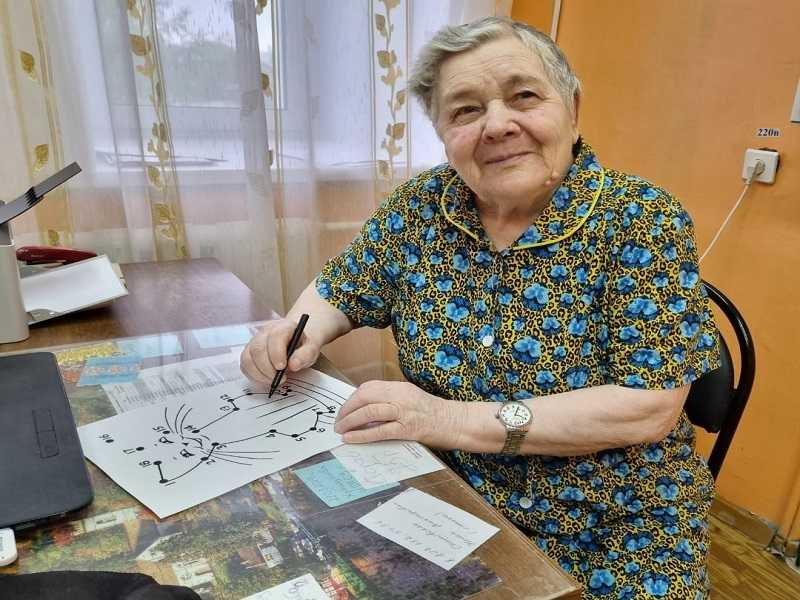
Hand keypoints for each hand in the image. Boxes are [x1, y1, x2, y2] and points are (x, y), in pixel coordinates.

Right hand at [240, 318, 320, 384]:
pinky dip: (253, 375)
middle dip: (267, 368)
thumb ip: (305, 355)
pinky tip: (265, 379)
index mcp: (283, 327)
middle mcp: (266, 332)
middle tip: (279, 378)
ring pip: (248, 357)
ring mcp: (255, 341)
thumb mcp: (311, 349)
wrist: (296, 344)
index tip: (282, 368)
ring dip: (260, 374)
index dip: (276, 353)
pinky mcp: (249, 352)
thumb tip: (293, 364)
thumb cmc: (302, 346)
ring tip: (274, 380)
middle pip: (258, 348)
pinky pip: (245, 365)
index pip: (275, 336)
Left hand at [334, 380, 463, 447]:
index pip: (368, 387)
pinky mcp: (408, 428)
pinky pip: (380, 430)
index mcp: (400, 387)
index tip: (344, 410)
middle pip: (365, 396)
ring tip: (340, 430)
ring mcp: (405, 411)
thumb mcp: (411, 400)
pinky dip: (362, 435)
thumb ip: (392, 401)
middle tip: (338, 422)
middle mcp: (401, 396)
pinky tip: (351, 439)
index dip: (352, 398)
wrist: (458, 422)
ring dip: (350, 421)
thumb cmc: (435, 414)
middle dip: (346, 409)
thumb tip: (367, 412)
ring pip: (369, 411)